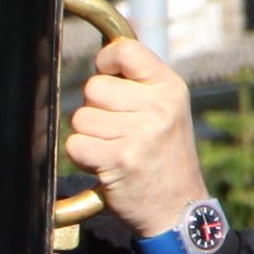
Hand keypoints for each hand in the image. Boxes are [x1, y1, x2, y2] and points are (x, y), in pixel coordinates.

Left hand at [67, 36, 210, 241]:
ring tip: (114, 149)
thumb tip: (107, 47)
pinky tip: (106, 165)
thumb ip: (138, 79)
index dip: (105, 64)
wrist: (178, 207)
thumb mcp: (165, 108)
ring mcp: (140, 133)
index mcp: (170, 88)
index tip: (110, 79)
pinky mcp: (120, 159)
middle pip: (93, 88)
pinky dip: (83, 157)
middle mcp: (159, 107)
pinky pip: (75, 144)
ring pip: (80, 118)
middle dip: (95, 109)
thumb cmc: (162, 154)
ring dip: (89, 136)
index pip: (125, 50)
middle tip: (117, 130)